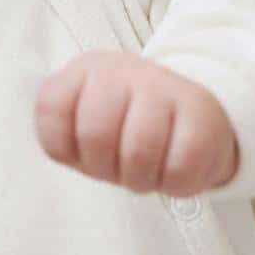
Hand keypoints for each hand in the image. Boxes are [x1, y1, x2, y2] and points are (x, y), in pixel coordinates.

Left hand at [33, 50, 238, 196]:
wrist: (192, 116)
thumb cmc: (127, 127)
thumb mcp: (82, 123)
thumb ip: (58, 131)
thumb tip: (57, 147)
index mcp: (85, 70)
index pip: (52, 111)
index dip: (67, 149)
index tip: (85, 151)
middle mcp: (121, 70)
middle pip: (95, 135)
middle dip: (105, 168)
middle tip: (119, 167)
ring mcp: (163, 86)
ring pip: (139, 152)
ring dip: (140, 179)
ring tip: (146, 169)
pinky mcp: (202, 114)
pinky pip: (179, 169)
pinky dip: (173, 184)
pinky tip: (173, 168)